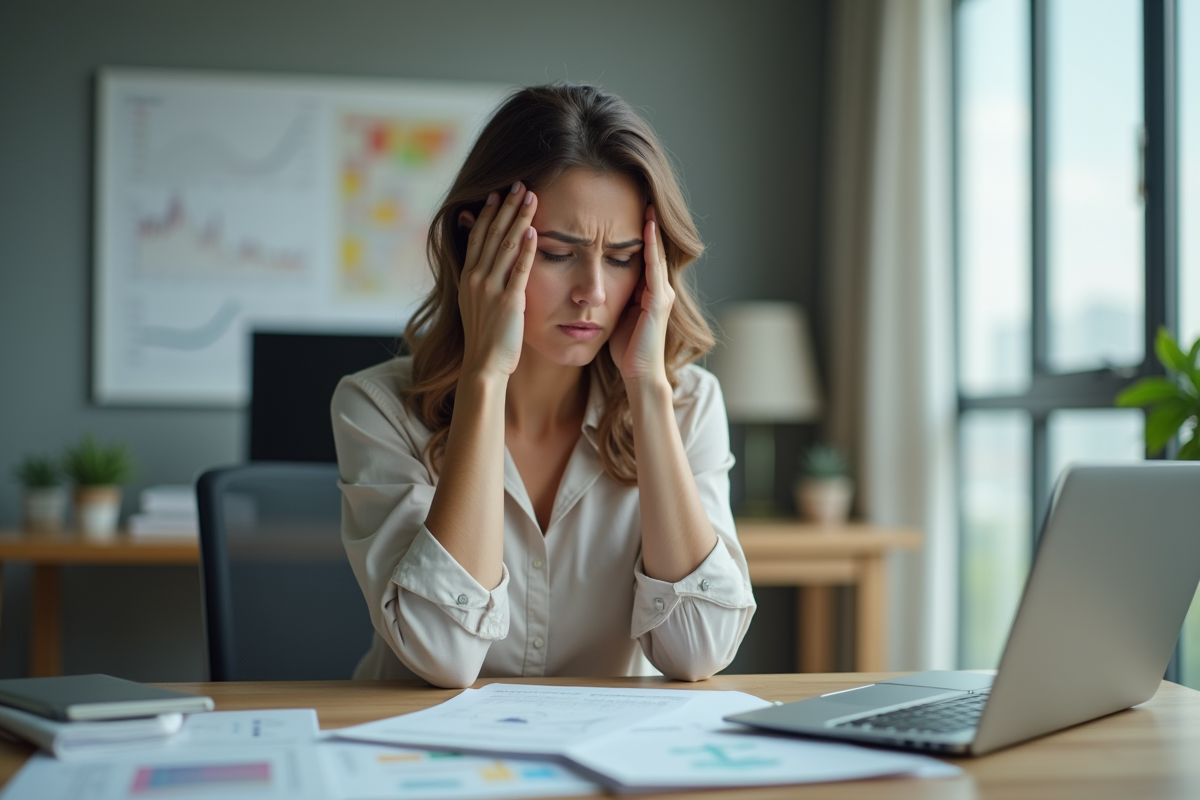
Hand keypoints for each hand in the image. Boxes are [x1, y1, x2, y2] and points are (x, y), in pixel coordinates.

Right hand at [458, 182, 538, 379]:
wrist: (484, 365)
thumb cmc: (485, 338)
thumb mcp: (476, 304)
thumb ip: (481, 282)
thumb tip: (487, 265)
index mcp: (468, 277)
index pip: (477, 236)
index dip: (488, 213)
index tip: (497, 193)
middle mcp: (476, 278)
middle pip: (492, 234)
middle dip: (506, 207)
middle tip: (520, 184)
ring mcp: (491, 289)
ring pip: (506, 246)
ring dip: (519, 219)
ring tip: (531, 198)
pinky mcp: (509, 302)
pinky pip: (519, 270)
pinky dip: (527, 250)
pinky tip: (534, 232)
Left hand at [609, 205, 674, 386]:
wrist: (639, 374)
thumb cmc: (626, 350)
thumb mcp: (616, 316)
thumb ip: (613, 297)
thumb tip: (594, 284)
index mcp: (648, 292)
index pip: (644, 256)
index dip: (638, 234)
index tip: (627, 211)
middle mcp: (659, 289)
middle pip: (654, 250)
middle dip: (649, 225)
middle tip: (644, 196)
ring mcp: (662, 294)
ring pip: (657, 254)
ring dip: (653, 229)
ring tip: (648, 204)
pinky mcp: (659, 301)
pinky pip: (654, 267)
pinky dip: (651, 247)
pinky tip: (646, 228)